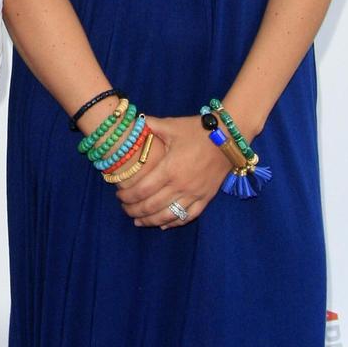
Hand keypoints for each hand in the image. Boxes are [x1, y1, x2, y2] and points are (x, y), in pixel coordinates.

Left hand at [115, 114, 231, 228]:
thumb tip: (131, 121)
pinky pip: (188, 216)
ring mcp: (194, 194)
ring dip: (150, 221)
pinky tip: (163, 225)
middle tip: (125, 209)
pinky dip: (174, 223)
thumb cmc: (197, 130)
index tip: (118, 196)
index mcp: (170, 168)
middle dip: (134, 210)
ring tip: (138, 221)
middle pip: (152, 206)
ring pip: (168, 216)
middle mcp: (181, 185)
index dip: (127, 196)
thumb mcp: (171, 125)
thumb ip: (149, 125)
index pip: (142, 190)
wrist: (228, 138)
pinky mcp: (206, 198)